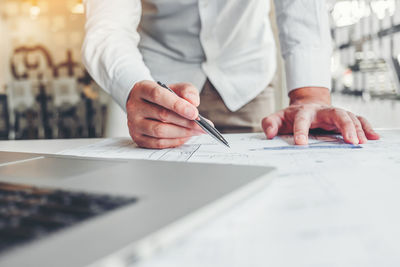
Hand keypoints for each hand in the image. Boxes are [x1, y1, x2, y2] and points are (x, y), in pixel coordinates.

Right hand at [126, 80, 205, 148]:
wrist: (146, 104)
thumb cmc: (163, 96)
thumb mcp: (176, 87)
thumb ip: (187, 91)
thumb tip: (193, 102)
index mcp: (142, 89)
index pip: (158, 95)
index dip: (177, 105)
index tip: (194, 113)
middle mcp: (134, 106)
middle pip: (161, 115)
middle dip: (186, 121)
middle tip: (202, 125)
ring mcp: (134, 124)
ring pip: (160, 131)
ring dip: (182, 132)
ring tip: (197, 131)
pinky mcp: (138, 138)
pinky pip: (158, 143)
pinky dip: (175, 141)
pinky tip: (186, 136)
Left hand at [261, 87, 379, 144]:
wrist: (305, 105)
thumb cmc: (291, 115)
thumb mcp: (277, 118)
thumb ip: (270, 124)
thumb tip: (269, 134)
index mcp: (303, 111)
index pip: (302, 119)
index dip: (300, 131)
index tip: (300, 143)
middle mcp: (322, 110)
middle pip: (336, 113)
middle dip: (344, 126)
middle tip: (350, 141)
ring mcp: (334, 113)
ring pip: (349, 116)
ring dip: (357, 128)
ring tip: (361, 142)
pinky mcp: (343, 117)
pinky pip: (358, 120)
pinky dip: (366, 127)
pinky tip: (374, 137)